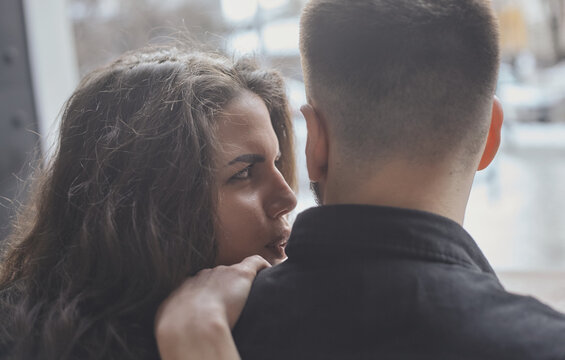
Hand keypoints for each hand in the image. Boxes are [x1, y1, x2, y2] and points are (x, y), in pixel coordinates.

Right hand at [155, 255, 269, 359]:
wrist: (194, 326)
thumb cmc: (179, 332)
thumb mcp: (167, 323)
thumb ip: (173, 320)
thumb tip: (175, 332)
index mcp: (184, 287)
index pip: (197, 285)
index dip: (206, 295)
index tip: (212, 306)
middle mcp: (202, 276)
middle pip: (215, 277)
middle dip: (222, 287)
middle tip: (231, 305)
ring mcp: (221, 273)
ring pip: (233, 271)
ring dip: (239, 282)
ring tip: (250, 295)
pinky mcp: (240, 273)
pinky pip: (254, 262)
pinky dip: (262, 265)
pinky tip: (268, 270)